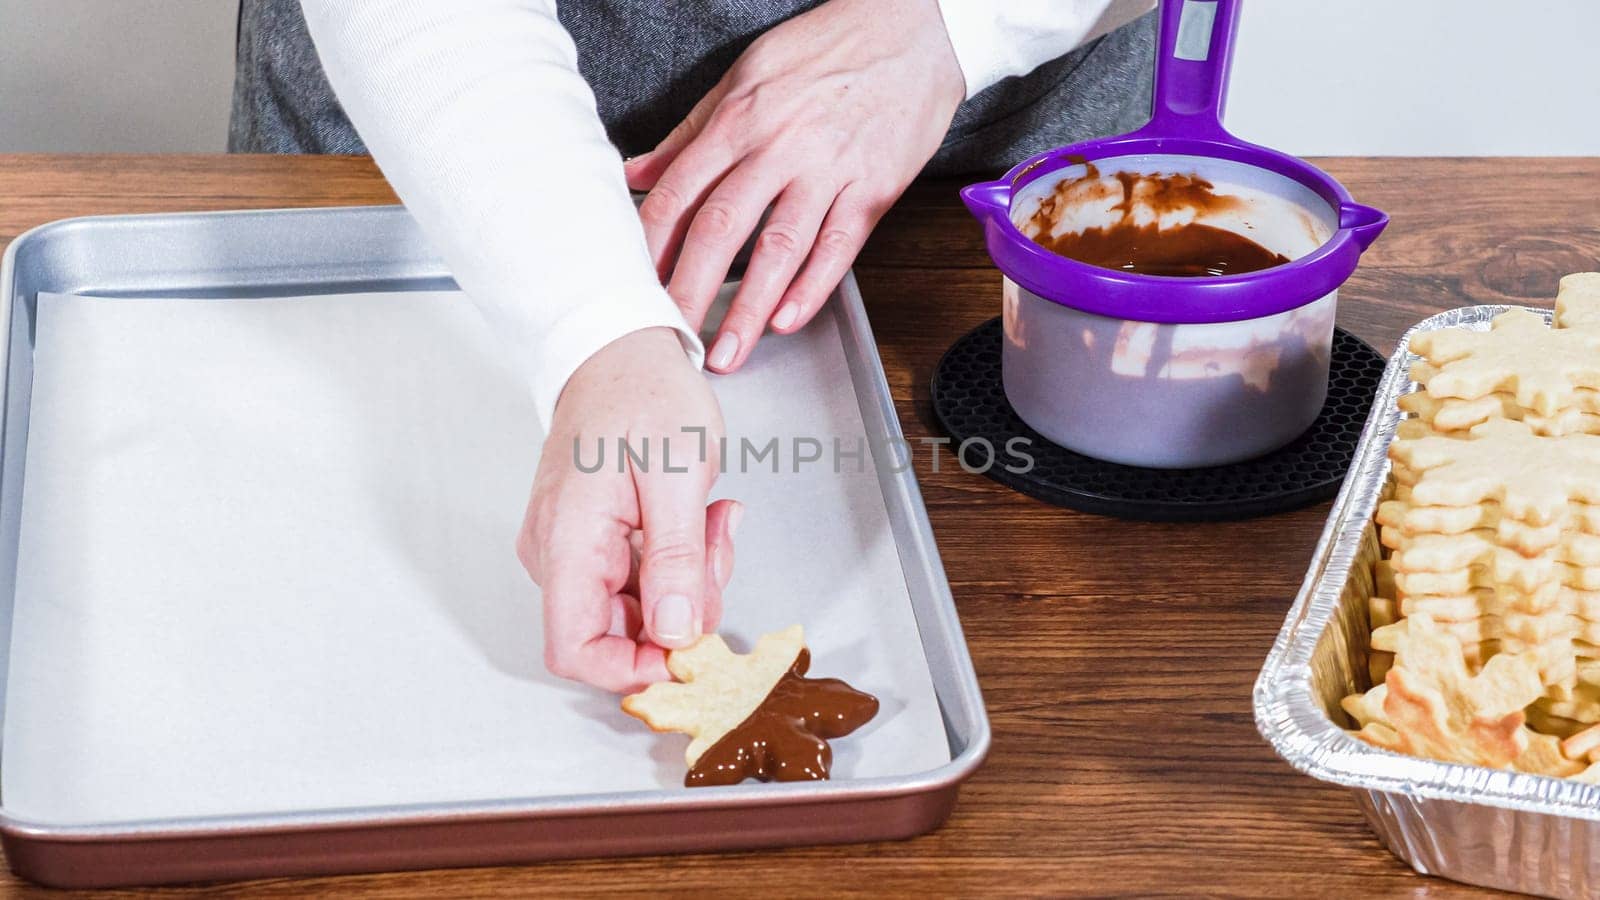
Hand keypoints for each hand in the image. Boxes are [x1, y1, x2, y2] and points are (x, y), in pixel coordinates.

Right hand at [518, 327, 739, 692]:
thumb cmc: (642, 391)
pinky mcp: (593, 540)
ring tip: (715, 521)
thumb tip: (676, 634)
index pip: (576, 651)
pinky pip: (639, 579)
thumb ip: (676, 560)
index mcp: (567, 541)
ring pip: (636, 608)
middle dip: (683, 611)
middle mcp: (557, 554)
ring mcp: (573, 548)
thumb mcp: (678, 474)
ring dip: (689, 581)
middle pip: (616, 634)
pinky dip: (679, 562)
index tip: (691, 649)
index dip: (633, 669)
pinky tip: (701, 520)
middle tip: (718, 548)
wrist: (619, 346)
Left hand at [625, 0, 964, 372]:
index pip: (679, 193)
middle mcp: (779, 146)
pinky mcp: (874, 187)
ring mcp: (828, 169)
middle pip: (720, 228)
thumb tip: (636, 172)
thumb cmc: (828, 50)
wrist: (913, 29)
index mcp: (739, 119)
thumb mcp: (745, 77)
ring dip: (748, 308)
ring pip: (779, 248)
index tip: (633, 288)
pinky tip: (787, 320)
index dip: (650, 247)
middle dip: (688, 291)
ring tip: (726, 353)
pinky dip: (812, 287)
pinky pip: (839, 246)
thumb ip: (690, 133)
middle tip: (668, 339)